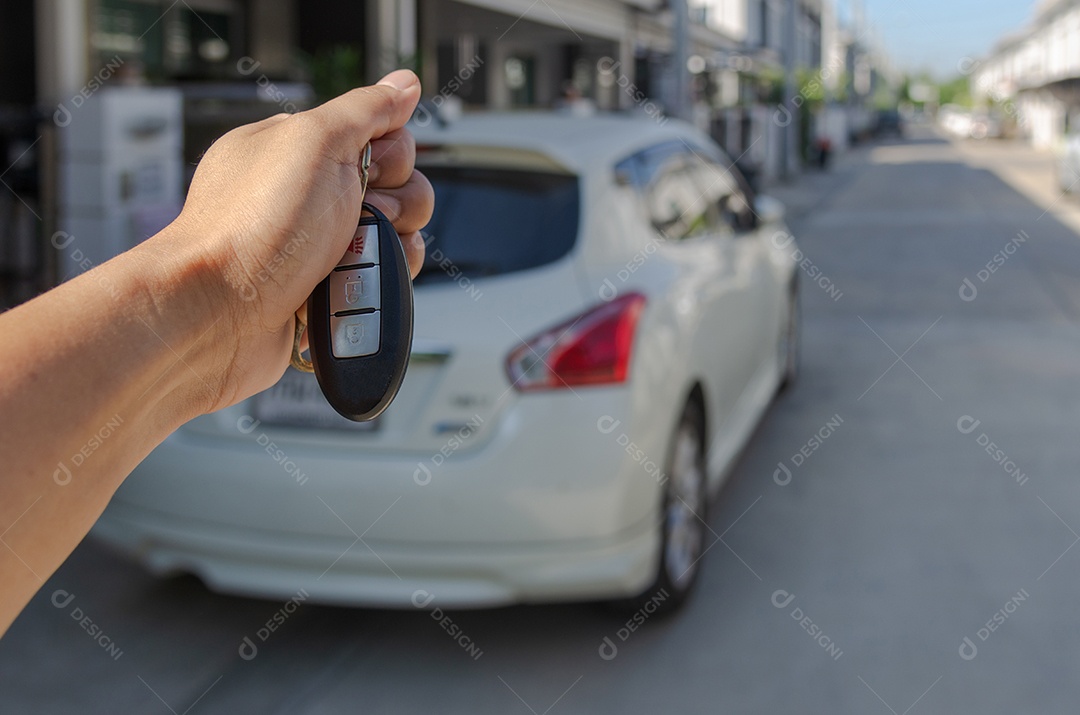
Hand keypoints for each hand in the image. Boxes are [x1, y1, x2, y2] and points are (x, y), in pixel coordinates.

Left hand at [157, 70, 432, 412]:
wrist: (218, 314)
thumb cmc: (254, 227)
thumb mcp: (315, 142)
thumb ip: (365, 109)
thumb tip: (404, 84)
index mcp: (299, 150)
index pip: (377, 134)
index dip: (390, 153)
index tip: (369, 169)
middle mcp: (308, 196)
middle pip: (395, 188)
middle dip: (396, 204)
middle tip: (362, 215)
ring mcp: (318, 247)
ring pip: (394, 238)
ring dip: (391, 248)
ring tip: (353, 259)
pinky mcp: (326, 291)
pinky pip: (379, 283)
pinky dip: (380, 287)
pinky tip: (357, 288)